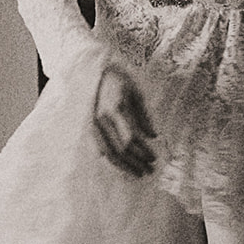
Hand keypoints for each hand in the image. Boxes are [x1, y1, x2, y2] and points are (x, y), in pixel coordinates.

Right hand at [93, 61, 156, 176]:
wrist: (95, 71)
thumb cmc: (120, 80)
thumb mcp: (137, 93)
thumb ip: (144, 116)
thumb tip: (154, 136)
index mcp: (117, 108)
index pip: (131, 139)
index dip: (143, 152)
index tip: (154, 158)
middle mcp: (103, 119)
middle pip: (120, 150)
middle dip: (136, 163)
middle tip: (149, 170)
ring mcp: (94, 124)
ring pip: (108, 153)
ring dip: (124, 166)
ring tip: (138, 173)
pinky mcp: (90, 127)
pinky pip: (100, 148)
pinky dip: (112, 160)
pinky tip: (122, 166)